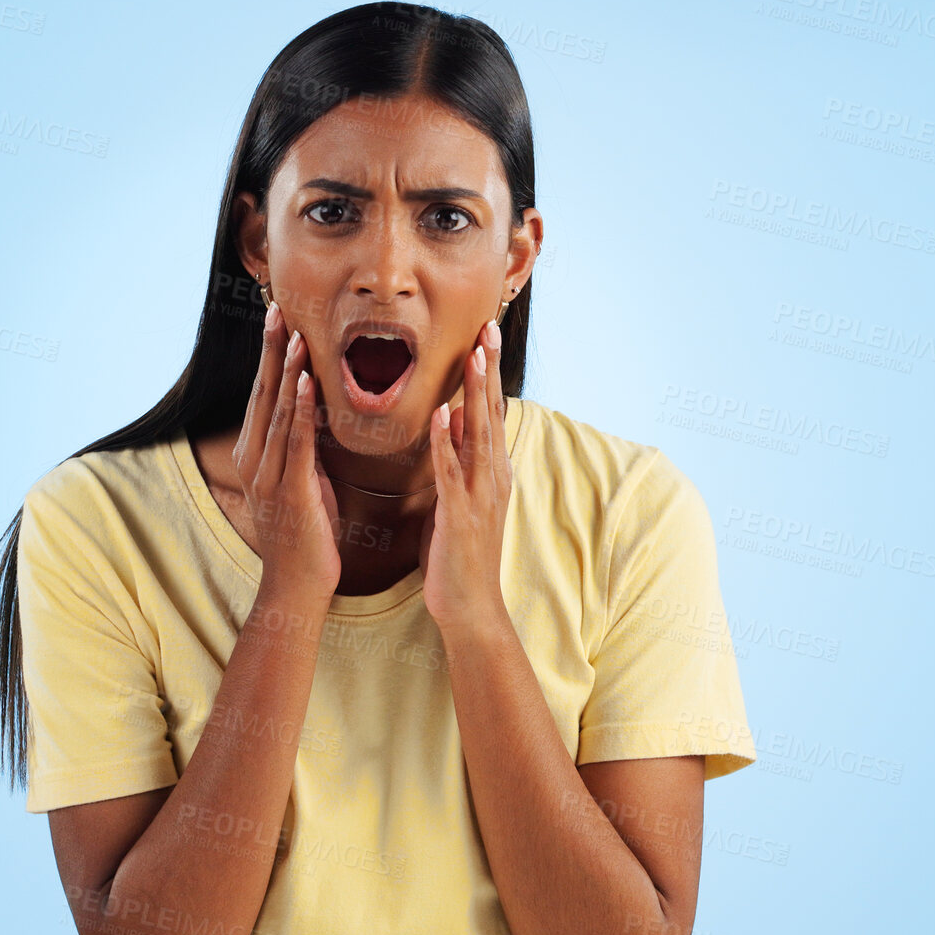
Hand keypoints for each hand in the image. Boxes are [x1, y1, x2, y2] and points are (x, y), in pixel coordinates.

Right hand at [232, 303, 341, 597]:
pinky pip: (295, 442)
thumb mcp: (302, 480)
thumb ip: (302, 446)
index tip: (277, 319)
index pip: (262, 395)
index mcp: (256, 455)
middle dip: (271, 350)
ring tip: (293, 333)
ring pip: (276, 411)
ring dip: (286, 369)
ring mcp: (268, 475)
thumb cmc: (305, 533)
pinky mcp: (290, 489)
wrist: (297, 583)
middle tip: (276, 308)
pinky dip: (299, 409)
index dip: (269, 356)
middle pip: (262, 393)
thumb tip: (314, 412)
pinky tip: (304, 382)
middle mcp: (254, 459)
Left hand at [419, 319, 511, 628]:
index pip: (492, 413)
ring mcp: (480, 495)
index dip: (490, 375)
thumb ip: (457, 459)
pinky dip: (446, 443)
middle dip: (489, 370)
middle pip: (492, 413)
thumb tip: (452, 419)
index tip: (486, 337)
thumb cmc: (459, 556)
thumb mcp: (459, 499)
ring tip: (473, 357)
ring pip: (478, 435)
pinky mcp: (460, 515)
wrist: (471, 607)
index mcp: (492, 472)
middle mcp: (493, 477)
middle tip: (488, 327)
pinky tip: (441, 416)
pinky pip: (451, 472)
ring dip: (475, 394)